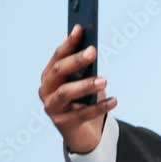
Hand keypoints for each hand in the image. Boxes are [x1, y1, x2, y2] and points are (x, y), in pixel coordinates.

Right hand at [39, 24, 116, 153]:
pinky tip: (114, 100)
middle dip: (75, 60)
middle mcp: (46, 90)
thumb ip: (85, 67)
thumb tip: (91, 47)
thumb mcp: (84, 81)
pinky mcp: (64, 123)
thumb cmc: (83, 101)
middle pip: (58, 72)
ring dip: (85, 85)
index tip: (80, 28)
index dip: (68, 43)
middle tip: (93, 51)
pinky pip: (83, 114)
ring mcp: (53, 107)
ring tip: (104, 80)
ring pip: (65, 93)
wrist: (83, 133)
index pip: (57, 57)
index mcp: (50, 76)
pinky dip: (100, 106)